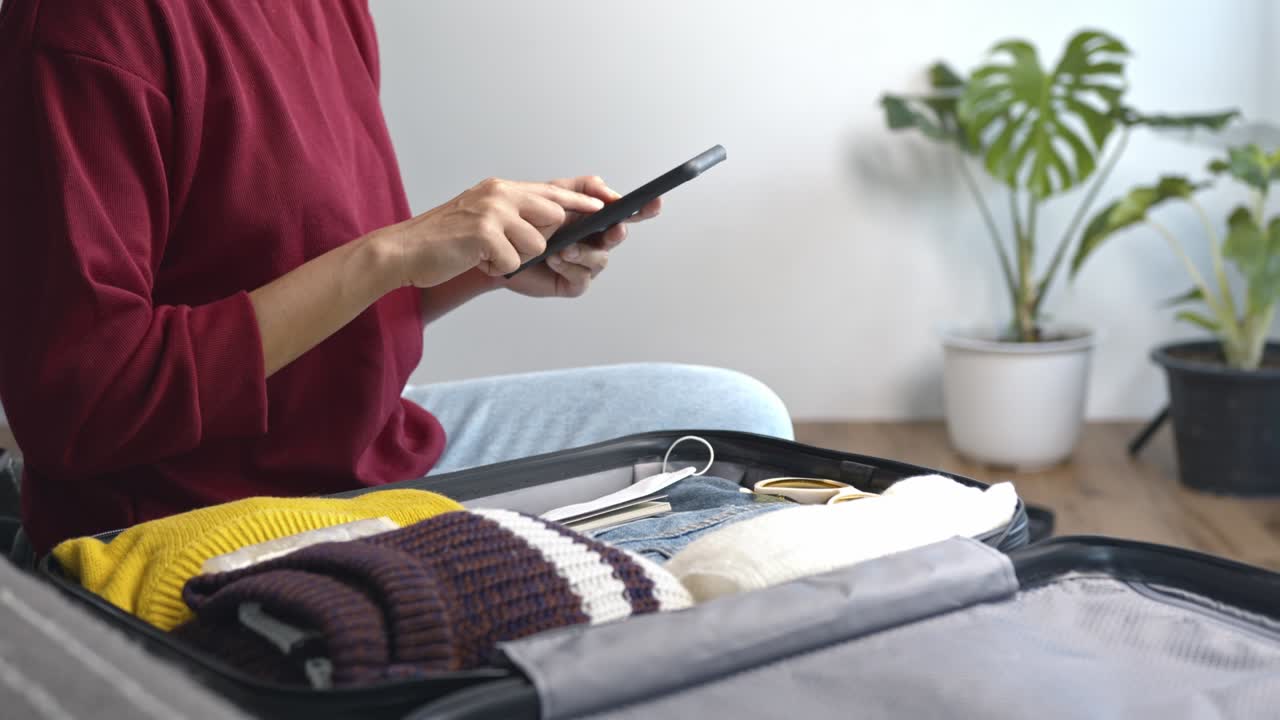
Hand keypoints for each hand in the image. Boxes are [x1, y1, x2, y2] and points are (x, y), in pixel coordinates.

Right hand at [370, 177, 604, 289]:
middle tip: (510, 248)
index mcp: (501, 189)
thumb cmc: (444, 242)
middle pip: (554, 217)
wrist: (402, 251)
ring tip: (485, 256)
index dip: (580, 200)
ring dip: (515, 259)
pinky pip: (514, 262)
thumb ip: (512, 215)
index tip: (605, 205)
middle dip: (542, 242)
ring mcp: (493, 211)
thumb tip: (552, 223)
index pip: (552, 191)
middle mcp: (500, 194)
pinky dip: (497, 270)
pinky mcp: (484, 233)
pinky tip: (476, 262)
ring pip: (537, 244)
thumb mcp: (482, 217)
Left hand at [503, 175, 661, 297]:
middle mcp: (594, 241)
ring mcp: (585, 263)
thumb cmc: (525, 220)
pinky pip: (582, 277)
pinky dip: (570, 266)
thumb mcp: (553, 194)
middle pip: (618, 237)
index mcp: (594, 218)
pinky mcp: (572, 282)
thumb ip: (583, 189)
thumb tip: (610, 194)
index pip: (625, 212)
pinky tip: (555, 259)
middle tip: (612, 228)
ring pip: (600, 259)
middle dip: (616, 232)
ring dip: (584, 252)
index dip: (642, 209)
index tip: (654, 202)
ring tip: (563, 247)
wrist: (499, 244)